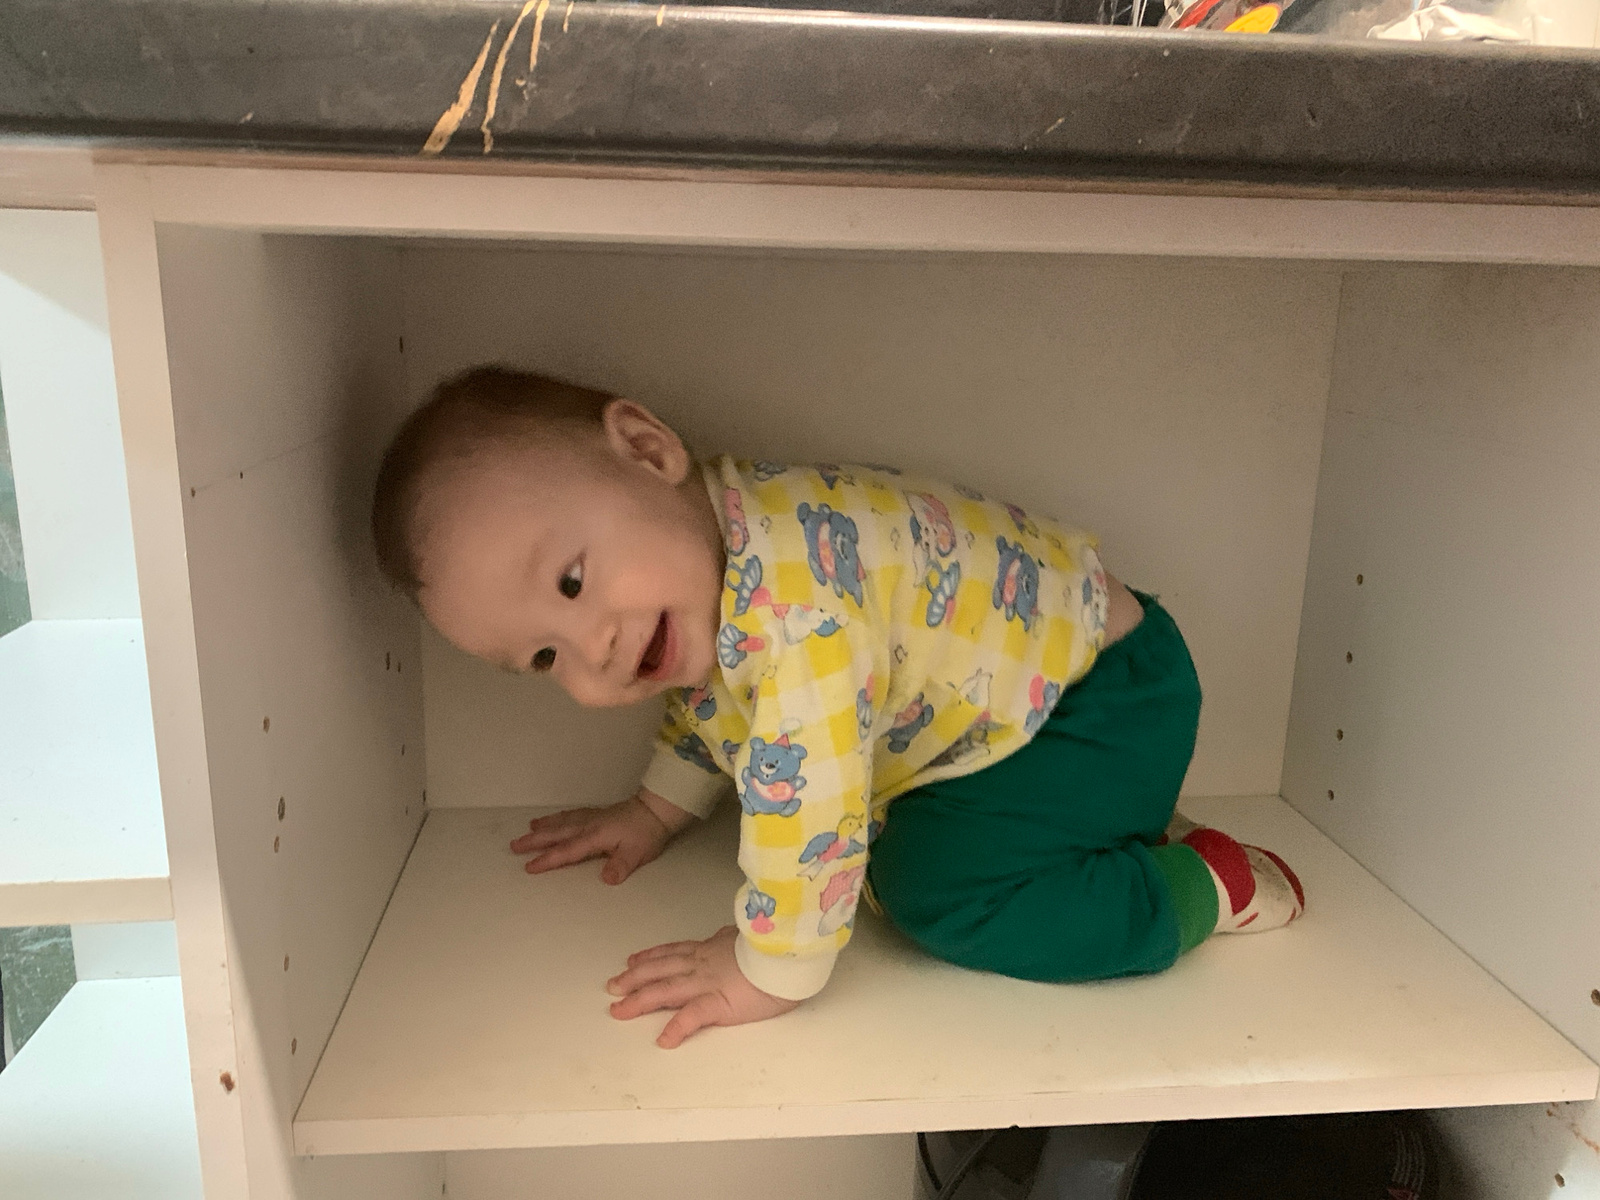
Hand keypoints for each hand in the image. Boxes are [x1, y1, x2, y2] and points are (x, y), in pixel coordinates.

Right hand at [510, 790, 687, 884]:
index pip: (567, 851)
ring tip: (527, 830)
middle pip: (557, 833)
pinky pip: (570, 815)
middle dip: (535, 841)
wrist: (656, 810)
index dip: (548, 860)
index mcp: (595, 837)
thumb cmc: (646, 834)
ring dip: (544, 827)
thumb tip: (607, 879)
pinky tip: (552, 819)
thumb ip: (620, 866)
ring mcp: (591, 817)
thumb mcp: (636, 854)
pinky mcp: (597, 814)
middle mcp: (588, 826)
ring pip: (562, 822)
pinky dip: (558, 817)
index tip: (529, 867)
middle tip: (514, 845)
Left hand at [606, 925, 799, 1047]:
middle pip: (660, 970)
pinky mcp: (718, 1003)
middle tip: (612, 986)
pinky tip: (663, 1040)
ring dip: (640, 1000)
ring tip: (619, 1010)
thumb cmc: (776, 947)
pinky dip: (675, 1028)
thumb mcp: (750, 936)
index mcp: (711, 949)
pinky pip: (692, 1017)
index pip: (674, 951)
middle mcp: (702, 964)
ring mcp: (707, 983)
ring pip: (665, 990)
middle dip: (634, 978)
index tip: (633, 960)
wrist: (788, 954)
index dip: (651, 956)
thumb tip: (728, 937)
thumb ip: (734, 940)